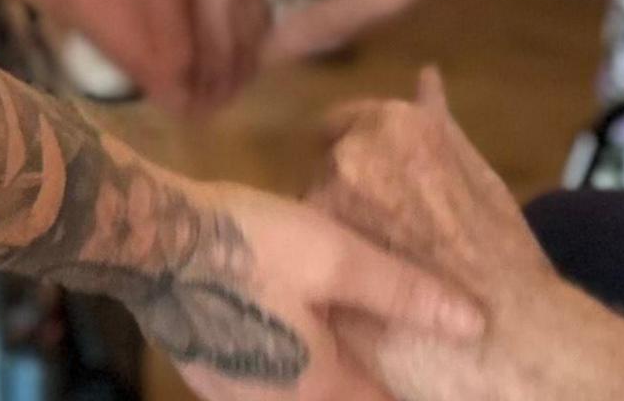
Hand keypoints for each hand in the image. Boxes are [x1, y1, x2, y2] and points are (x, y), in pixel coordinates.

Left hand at [36, 0, 291, 114]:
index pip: (258, 9)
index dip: (279, 15)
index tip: (307, 12)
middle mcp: (198, 18)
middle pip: (246, 51)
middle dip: (263, 60)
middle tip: (281, 57)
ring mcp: (176, 47)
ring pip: (222, 82)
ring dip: (239, 86)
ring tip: (255, 81)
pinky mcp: (152, 69)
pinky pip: (186, 101)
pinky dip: (206, 105)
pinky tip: (223, 96)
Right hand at [168, 180, 485, 400]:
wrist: (147, 239)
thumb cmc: (250, 246)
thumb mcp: (337, 257)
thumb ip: (405, 294)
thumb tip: (475, 325)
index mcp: (317, 389)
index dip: (414, 390)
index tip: (442, 377)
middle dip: (370, 382)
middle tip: (399, 352)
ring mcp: (233, 395)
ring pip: (300, 394)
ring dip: (328, 374)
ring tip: (348, 332)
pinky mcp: (207, 372)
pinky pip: (266, 382)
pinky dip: (291, 366)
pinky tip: (295, 326)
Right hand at [195, 0, 456, 90]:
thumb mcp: (372, 1)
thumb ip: (316, 26)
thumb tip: (260, 59)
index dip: (214, 7)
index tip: (216, 53)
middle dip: (212, 11)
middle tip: (215, 63)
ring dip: (226, 9)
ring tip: (231, 59)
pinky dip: (243, 1)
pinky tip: (251, 38)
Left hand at [313, 71, 547, 300]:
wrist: (503, 324)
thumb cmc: (499, 246)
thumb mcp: (474, 168)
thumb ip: (437, 120)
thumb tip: (425, 75)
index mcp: (393, 124)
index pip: (342, 121)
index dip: (359, 152)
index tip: (375, 183)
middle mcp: (350, 153)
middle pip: (326, 167)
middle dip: (348, 192)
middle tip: (391, 231)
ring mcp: (327, 204)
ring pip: (315, 210)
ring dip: (336, 228)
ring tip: (384, 263)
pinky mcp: (315, 258)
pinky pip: (310, 254)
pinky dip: (326, 266)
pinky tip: (364, 291)